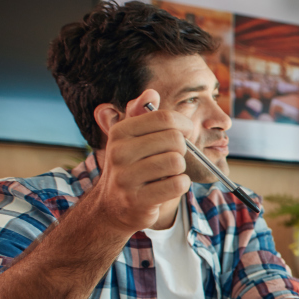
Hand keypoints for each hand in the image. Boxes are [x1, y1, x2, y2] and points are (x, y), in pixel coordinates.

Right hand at [91, 89, 194, 233]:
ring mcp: (126, 178)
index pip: (165, 118)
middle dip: (181, 150)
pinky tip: (167, 187)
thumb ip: (141, 113)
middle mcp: (119, 153)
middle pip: (175, 140)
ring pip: (177, 162)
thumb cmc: (132, 166)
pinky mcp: (137, 200)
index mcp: (120, 132)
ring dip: (179, 169)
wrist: (114, 206)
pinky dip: (180, 185)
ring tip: (165, 173)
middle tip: (169, 158)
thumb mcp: (132, 137)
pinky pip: (178, 184)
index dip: (184, 125)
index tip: (184, 132)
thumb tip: (150, 93)